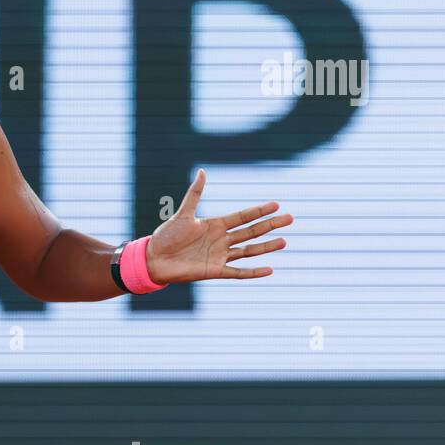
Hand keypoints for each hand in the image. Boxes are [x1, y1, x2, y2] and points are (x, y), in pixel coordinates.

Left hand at [145, 169, 292, 284]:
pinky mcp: (214, 271)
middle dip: (270, 225)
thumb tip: (203, 171)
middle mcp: (220, 240)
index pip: (242, 216)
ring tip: (284, 241)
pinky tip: (269, 270)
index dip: (258, 211)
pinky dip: (252, 272)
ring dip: (266, 247)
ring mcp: (219, 255)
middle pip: (250, 231)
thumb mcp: (183, 214)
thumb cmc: (166, 236)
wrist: (153, 259)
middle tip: (290, 218)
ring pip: (248, 251)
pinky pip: (237, 272)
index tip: (276, 204)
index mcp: (215, 224)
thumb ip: (195, 194)